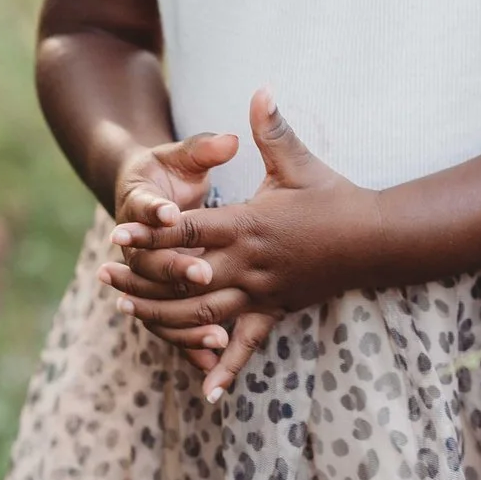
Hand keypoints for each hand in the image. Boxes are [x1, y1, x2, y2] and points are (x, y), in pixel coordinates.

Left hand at [110, 85, 383, 399]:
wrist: (375, 239)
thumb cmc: (334, 196)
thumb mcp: (299, 161)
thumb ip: (271, 128)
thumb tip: (260, 87)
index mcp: (248, 226)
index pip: (189, 232)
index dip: (152, 233)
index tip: (118, 234)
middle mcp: (249, 265)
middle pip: (183, 279)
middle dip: (142, 279)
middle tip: (105, 277)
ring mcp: (261, 294)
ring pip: (203, 316)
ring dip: (163, 318)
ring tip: (127, 313)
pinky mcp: (276, 312)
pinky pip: (247, 347)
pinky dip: (226, 369)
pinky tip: (207, 392)